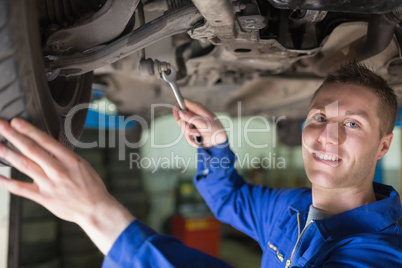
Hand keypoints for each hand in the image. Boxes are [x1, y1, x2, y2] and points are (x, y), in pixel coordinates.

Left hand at [0, 118, 133, 253]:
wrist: (95, 208)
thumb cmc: (91, 186)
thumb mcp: (83, 165)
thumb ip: (65, 155)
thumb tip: (51, 142)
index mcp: (70, 159)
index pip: (46, 141)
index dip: (30, 130)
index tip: (16, 122)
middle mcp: (58, 170)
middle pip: (32, 150)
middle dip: (14, 136)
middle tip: (1, 125)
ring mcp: (49, 184)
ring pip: (24, 165)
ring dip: (7, 154)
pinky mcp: (43, 197)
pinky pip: (21, 188)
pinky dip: (6, 182)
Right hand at [172, 99, 226, 147]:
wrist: (218, 142)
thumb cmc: (215, 131)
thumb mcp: (204, 124)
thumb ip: (192, 118)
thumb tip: (181, 112)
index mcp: (198, 108)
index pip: (183, 101)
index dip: (177, 107)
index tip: (177, 117)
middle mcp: (194, 113)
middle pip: (180, 116)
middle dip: (185, 126)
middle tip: (193, 130)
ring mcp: (192, 121)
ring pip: (182, 126)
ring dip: (188, 134)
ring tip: (198, 135)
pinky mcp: (191, 129)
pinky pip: (185, 133)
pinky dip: (190, 139)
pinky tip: (196, 141)